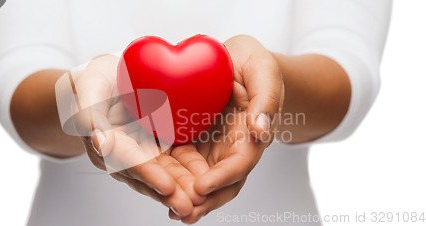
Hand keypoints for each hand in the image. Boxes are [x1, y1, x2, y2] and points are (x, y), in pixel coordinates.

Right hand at [70, 55, 204, 216]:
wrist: (112, 77)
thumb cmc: (98, 80)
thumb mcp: (89, 87)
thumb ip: (88, 112)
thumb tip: (100, 140)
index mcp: (107, 142)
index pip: (127, 160)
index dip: (147, 173)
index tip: (166, 186)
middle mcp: (127, 153)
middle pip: (149, 175)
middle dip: (169, 191)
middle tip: (190, 205)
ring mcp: (145, 151)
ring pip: (165, 172)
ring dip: (183, 188)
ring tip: (201, 201)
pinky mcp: (161, 146)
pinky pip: (177, 160)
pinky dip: (191, 171)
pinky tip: (208, 180)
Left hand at [169, 35, 284, 222]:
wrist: (234, 60)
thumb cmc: (253, 63)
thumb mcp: (263, 71)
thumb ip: (266, 99)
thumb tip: (261, 131)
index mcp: (251, 135)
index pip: (240, 164)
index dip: (222, 178)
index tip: (202, 187)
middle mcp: (232, 147)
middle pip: (222, 183)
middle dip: (205, 201)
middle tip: (183, 213)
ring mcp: (212, 147)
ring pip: (202, 179)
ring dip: (188, 197)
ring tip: (172, 211)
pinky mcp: (193, 141)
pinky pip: (184, 164)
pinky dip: (174, 178)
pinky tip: (159, 187)